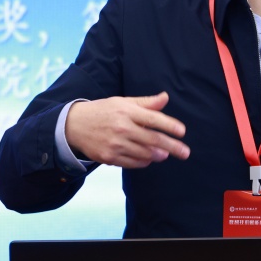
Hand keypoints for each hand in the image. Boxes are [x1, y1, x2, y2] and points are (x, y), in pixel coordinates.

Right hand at [65, 92, 190, 168]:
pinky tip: (148, 158)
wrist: (74, 125)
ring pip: (145, 153)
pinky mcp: (109, 157)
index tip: (182, 132)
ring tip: (166, 154)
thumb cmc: (103, 111)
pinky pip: (133, 163)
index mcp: (127, 111)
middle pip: (153, 139)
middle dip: (172, 146)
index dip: (170, 125)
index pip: (153, 119)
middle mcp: (122, 127)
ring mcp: (115, 144)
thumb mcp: (123, 102)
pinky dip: (144, 162)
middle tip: (185, 152)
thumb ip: (145, 102)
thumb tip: (165, 97)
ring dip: (158, 155)